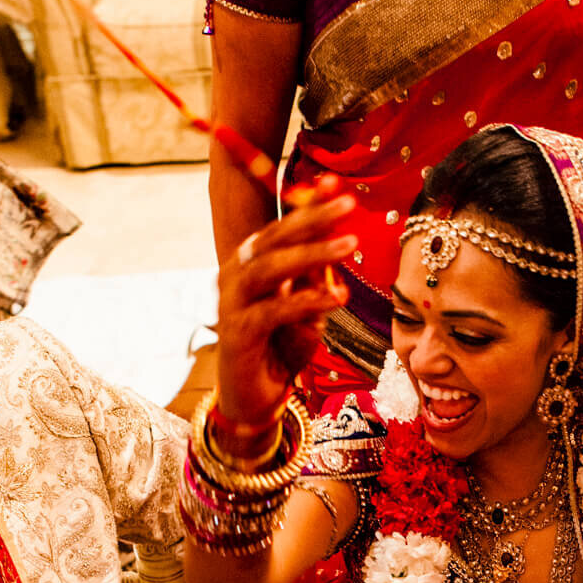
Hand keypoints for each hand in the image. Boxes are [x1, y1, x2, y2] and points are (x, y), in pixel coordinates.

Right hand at [214, 177, 355, 448]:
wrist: (253, 399)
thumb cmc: (280, 349)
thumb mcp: (306, 308)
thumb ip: (316, 277)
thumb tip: (339, 237)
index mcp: (250, 264)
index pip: (280, 226)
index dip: (306, 204)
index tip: (334, 183)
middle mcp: (235, 276)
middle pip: (273, 237)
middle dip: (311, 218)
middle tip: (347, 203)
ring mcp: (233, 303)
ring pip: (271, 267)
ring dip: (312, 253)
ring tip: (350, 243)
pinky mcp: (239, 333)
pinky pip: (275, 309)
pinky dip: (307, 300)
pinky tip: (338, 296)